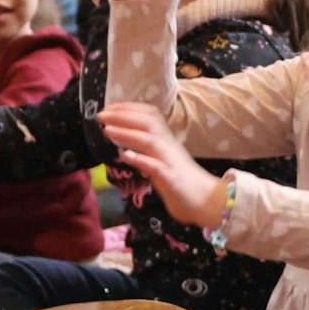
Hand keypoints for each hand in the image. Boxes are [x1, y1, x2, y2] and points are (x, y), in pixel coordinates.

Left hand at [96, 102, 223, 227]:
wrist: (207, 201)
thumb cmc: (183, 182)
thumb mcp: (162, 161)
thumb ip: (147, 151)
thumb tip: (126, 144)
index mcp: (167, 140)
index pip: (150, 115)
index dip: (129, 108)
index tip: (109, 108)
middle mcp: (170, 146)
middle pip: (148, 123)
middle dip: (124, 116)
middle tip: (101, 116)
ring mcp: (171, 162)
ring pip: (151, 141)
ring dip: (128, 134)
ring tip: (107, 131)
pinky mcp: (172, 179)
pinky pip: (156, 167)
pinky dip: (141, 159)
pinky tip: (126, 156)